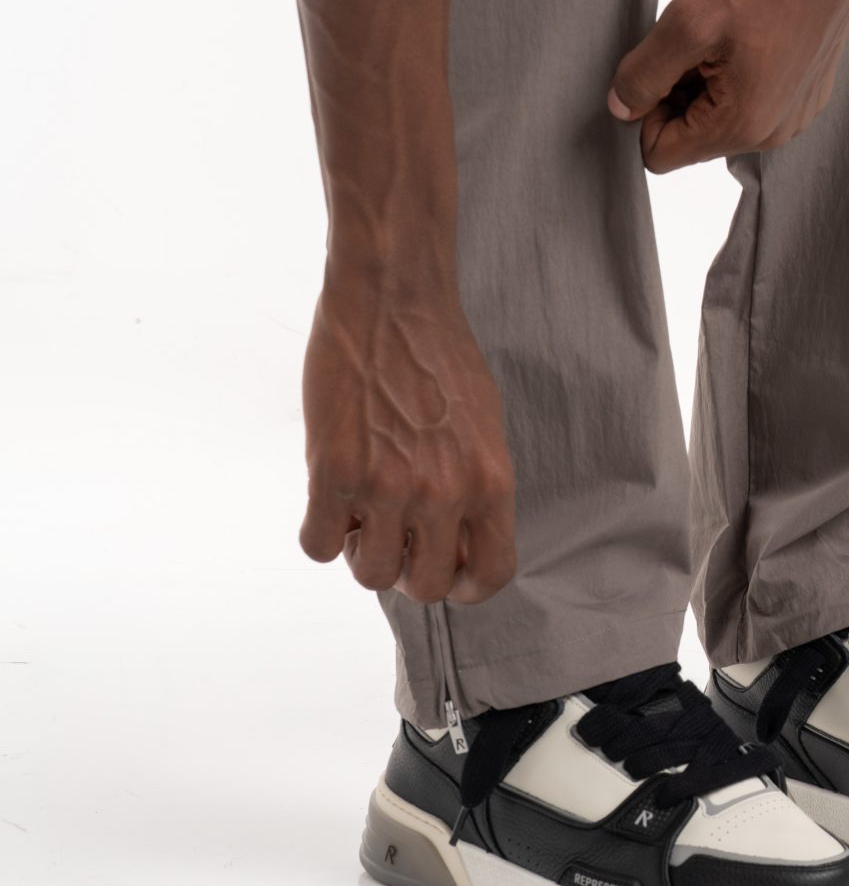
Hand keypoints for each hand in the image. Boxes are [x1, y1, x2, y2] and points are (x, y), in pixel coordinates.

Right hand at [299, 269, 515, 602]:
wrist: (390, 299)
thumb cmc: (438, 354)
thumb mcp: (483, 425)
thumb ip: (474, 484)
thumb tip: (457, 535)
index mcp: (489, 481)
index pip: (491, 573)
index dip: (466, 585)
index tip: (447, 572)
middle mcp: (443, 492)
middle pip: (425, 586)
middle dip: (408, 569)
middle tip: (394, 535)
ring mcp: (387, 487)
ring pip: (371, 574)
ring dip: (362, 553)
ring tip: (360, 514)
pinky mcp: (333, 472)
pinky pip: (319, 545)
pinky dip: (320, 532)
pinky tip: (326, 500)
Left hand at [607, 0, 848, 173]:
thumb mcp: (689, 20)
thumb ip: (645, 72)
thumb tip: (620, 108)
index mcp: (742, 124)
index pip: (661, 155)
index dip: (645, 113)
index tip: (658, 66)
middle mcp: (772, 134)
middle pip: (692, 137)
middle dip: (677, 94)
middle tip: (691, 42)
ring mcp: (793, 117)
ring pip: (720, 118)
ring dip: (706, 82)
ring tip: (722, 34)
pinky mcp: (805, 96)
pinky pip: (751, 103)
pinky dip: (736, 74)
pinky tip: (748, 34)